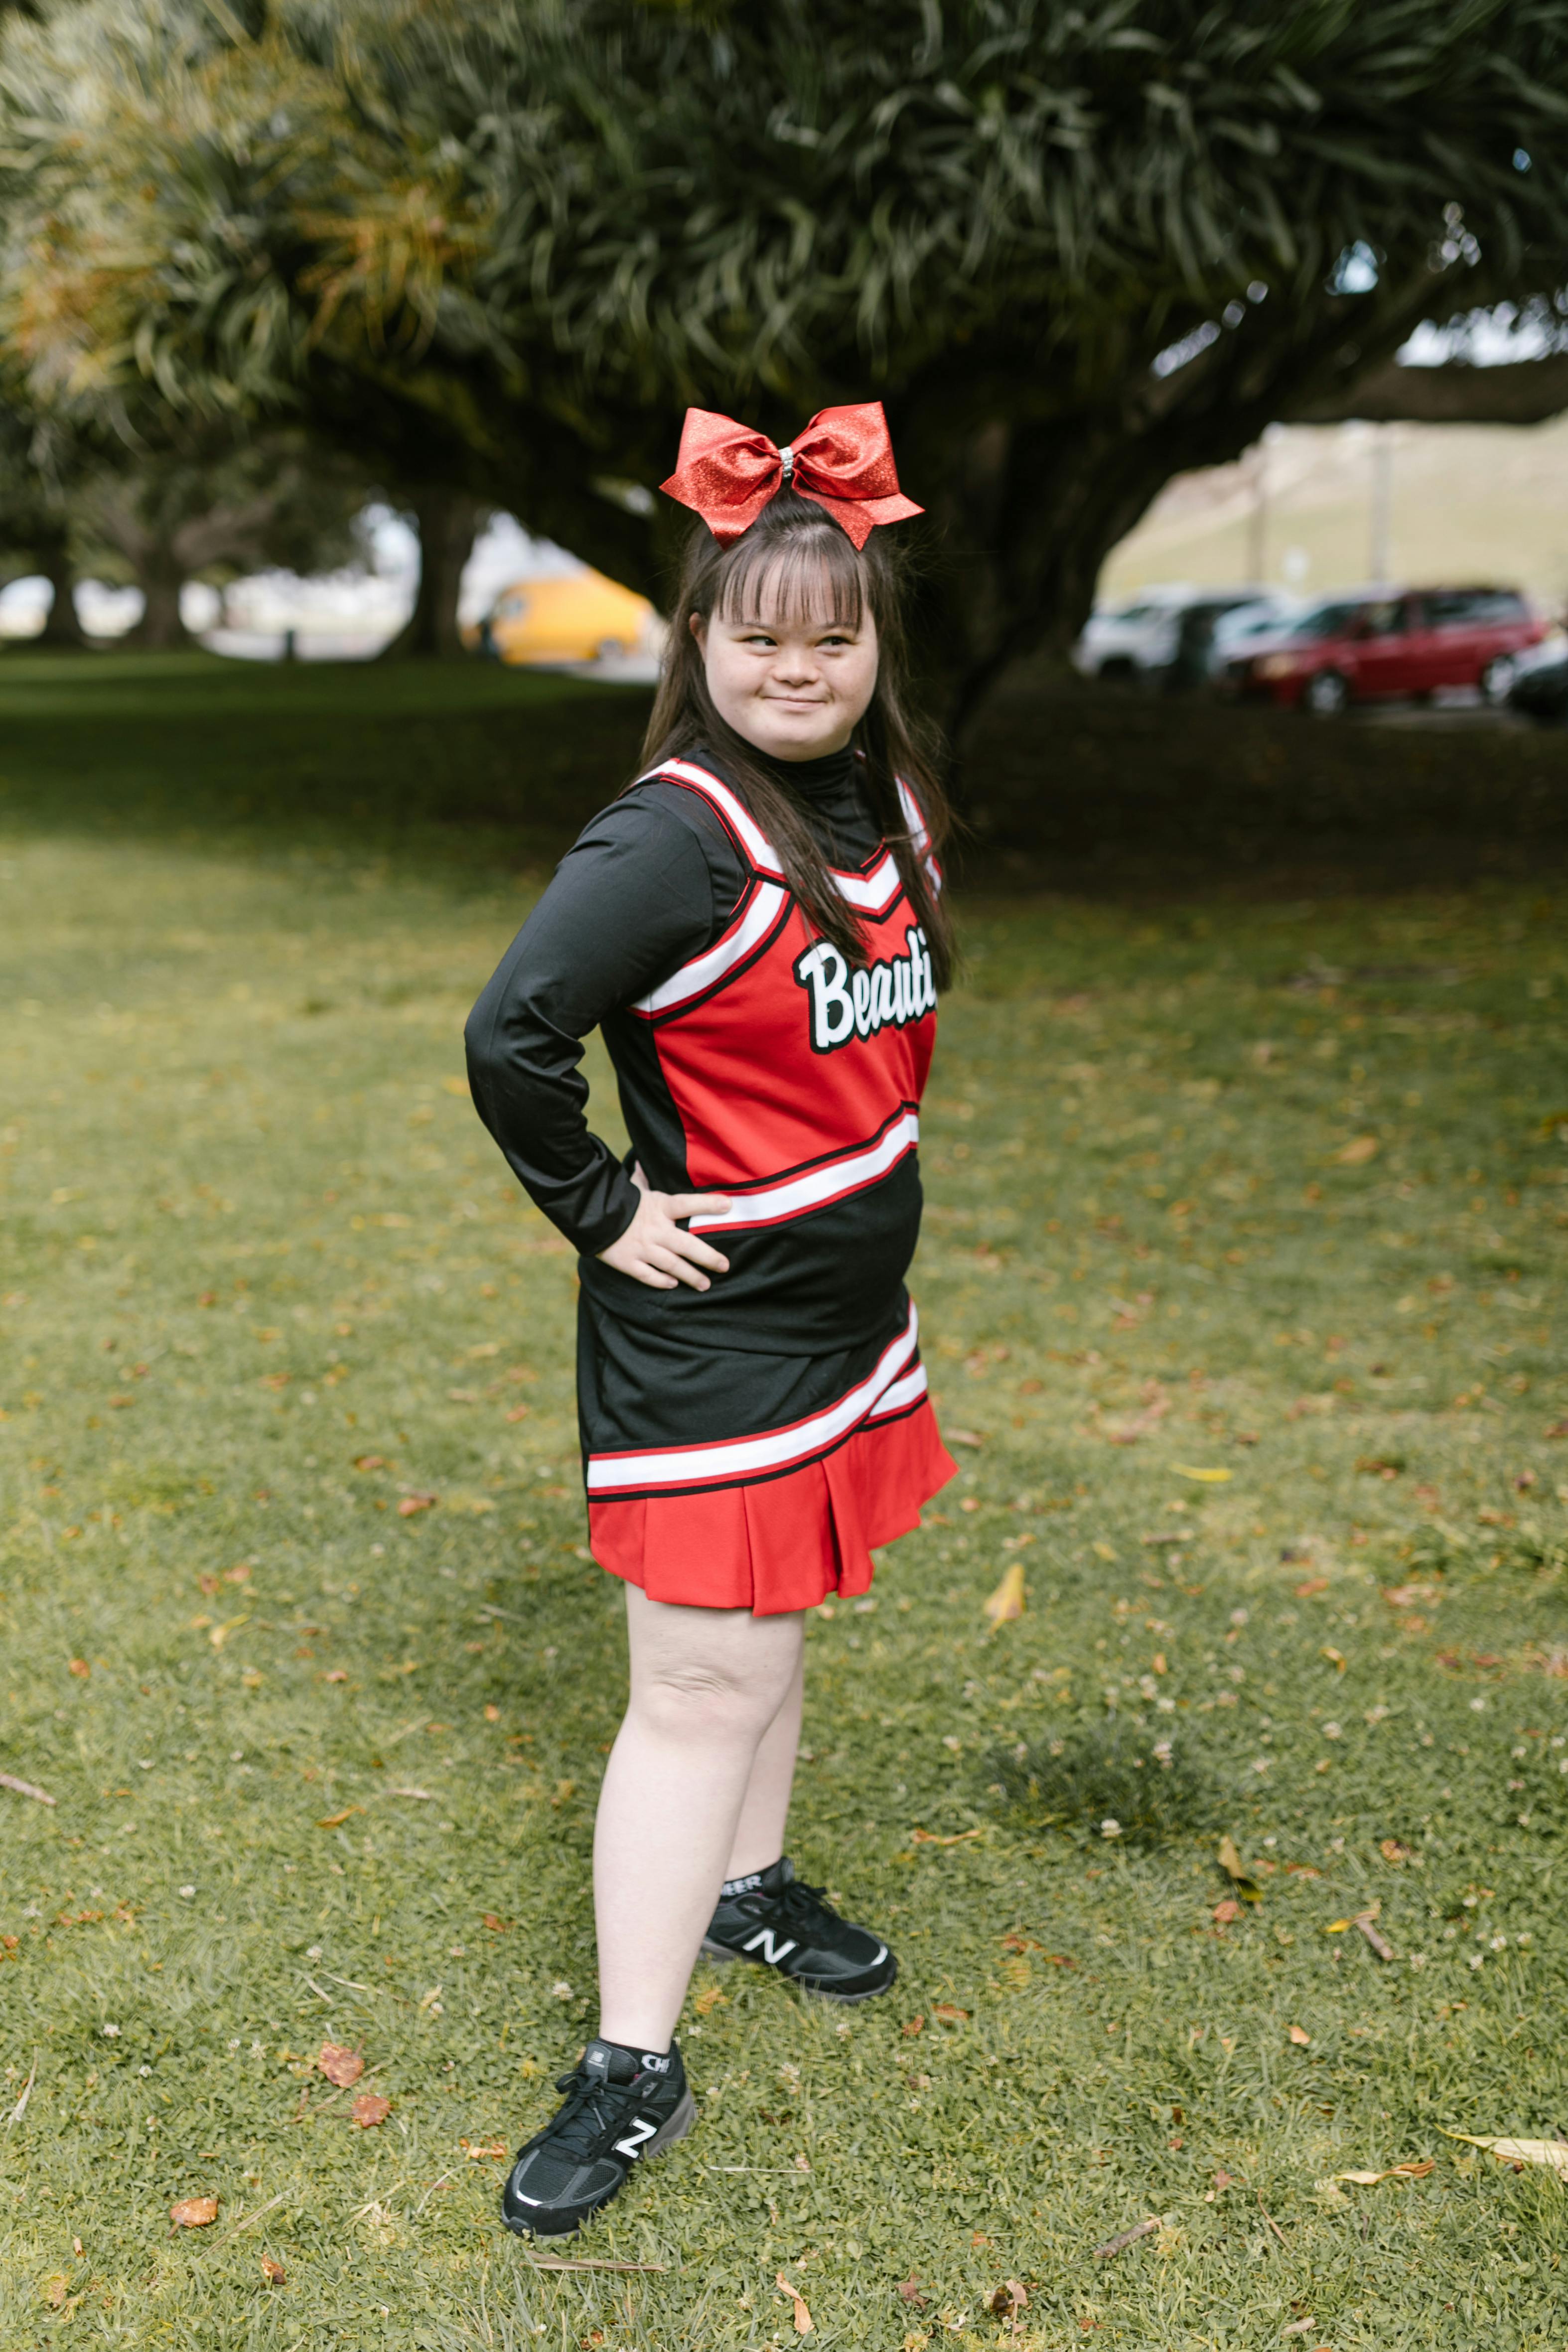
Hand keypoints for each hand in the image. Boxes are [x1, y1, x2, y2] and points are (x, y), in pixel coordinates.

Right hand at [597, 1164, 731, 1291]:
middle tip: (724, 1266)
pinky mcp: (628, 1262)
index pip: (687, 1204)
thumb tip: (642, 1161)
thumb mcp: (633, 1188)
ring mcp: (642, 1248)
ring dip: (690, 1276)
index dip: (708, 1204)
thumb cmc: (615, 1200)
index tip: (728, 1205)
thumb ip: (643, 1179)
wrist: (586, 1214)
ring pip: (672, 1265)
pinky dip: (662, 1281)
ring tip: (705, 1284)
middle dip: (708, 1257)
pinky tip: (673, 1284)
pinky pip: (648, 1276)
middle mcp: (654, 1229)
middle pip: (687, 1245)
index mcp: (658, 1207)